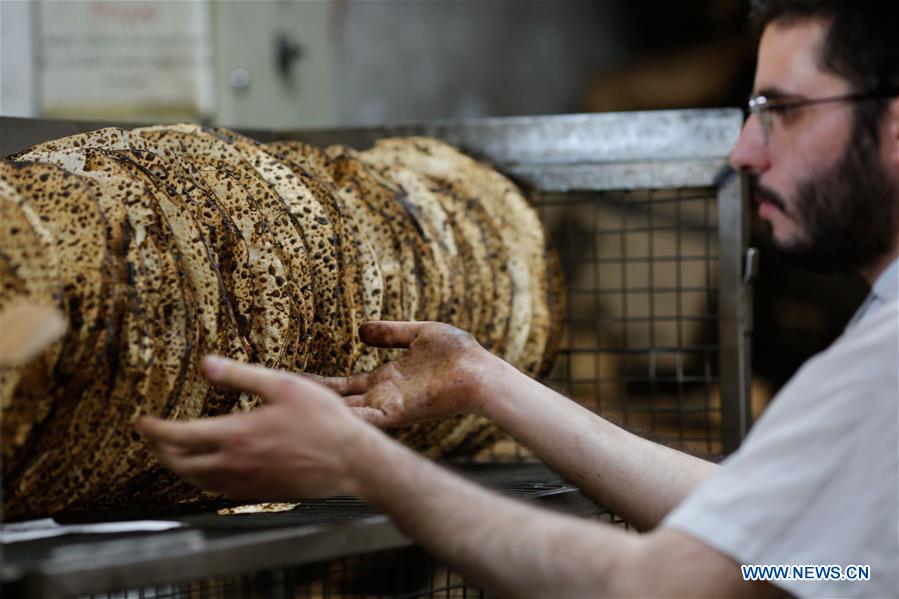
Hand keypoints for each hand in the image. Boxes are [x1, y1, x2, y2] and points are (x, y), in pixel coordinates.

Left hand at [135, 355, 377, 499]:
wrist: (351, 462)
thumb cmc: (324, 420)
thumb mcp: (283, 386)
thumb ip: (240, 376)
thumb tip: (205, 363)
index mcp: (236, 435)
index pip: (177, 436)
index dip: (152, 429)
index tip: (140, 420)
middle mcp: (234, 465)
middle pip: (179, 463)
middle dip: (159, 449)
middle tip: (151, 435)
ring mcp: (244, 484)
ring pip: (195, 480)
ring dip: (177, 465)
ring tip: (172, 451)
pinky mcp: (257, 494)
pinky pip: (216, 489)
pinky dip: (201, 478)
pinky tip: (207, 467)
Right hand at [305, 321, 498, 427]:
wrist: (482, 372)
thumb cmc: (459, 354)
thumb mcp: (418, 334)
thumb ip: (390, 333)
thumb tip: (361, 329)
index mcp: (386, 380)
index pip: (343, 385)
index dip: (318, 384)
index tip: (291, 380)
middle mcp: (382, 397)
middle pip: (337, 402)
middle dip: (309, 402)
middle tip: (275, 399)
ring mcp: (389, 406)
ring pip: (345, 414)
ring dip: (320, 413)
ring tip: (286, 413)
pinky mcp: (399, 411)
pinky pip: (366, 419)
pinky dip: (345, 421)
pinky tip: (320, 420)